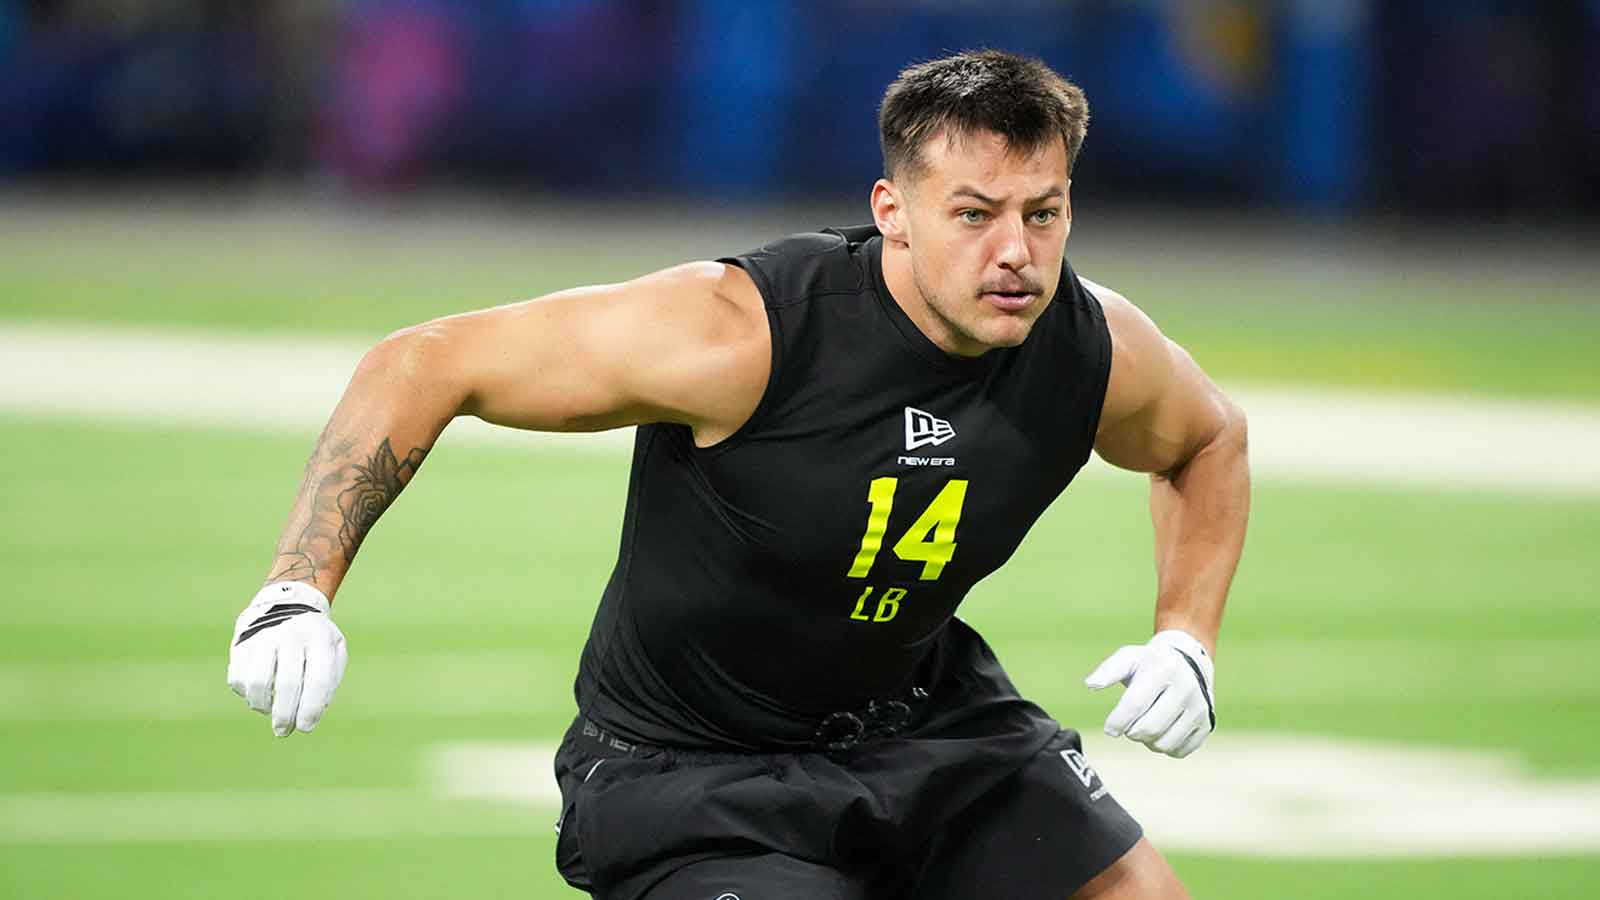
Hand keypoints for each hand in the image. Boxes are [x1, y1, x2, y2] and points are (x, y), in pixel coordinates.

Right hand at [227, 582, 347, 736]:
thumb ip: (330, 678)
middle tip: (284, 731)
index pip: (317, 680)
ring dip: (263, 706)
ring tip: (270, 710)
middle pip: (287, 684)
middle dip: (285, 715)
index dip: (311, 709)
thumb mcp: (333, 649)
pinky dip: (246, 693)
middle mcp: (291, 636)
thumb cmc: (314, 638)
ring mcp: (263, 638)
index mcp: (319, 639)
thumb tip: (316, 709)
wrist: (285, 604)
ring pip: (257, 682)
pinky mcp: (242, 644)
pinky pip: (239, 678)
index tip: (305, 727)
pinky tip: (258, 694)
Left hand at [1085, 629, 1214, 757]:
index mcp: (1164, 670)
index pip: (1135, 704)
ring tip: (1145, 725)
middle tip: (1129, 724)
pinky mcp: (1206, 725)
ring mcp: (1200, 708)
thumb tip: (1090, 684)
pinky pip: (1178, 751)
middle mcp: (1187, 689)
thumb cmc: (1149, 664)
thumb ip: (1107, 671)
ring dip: (1147, 741)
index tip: (1110, 729)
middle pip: (1149, 729)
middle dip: (1131, 732)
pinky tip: (1161, 730)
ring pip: (1163, 744)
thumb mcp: (1128, 658)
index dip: (1117, 722)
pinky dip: (1164, 747)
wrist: (1188, 663)